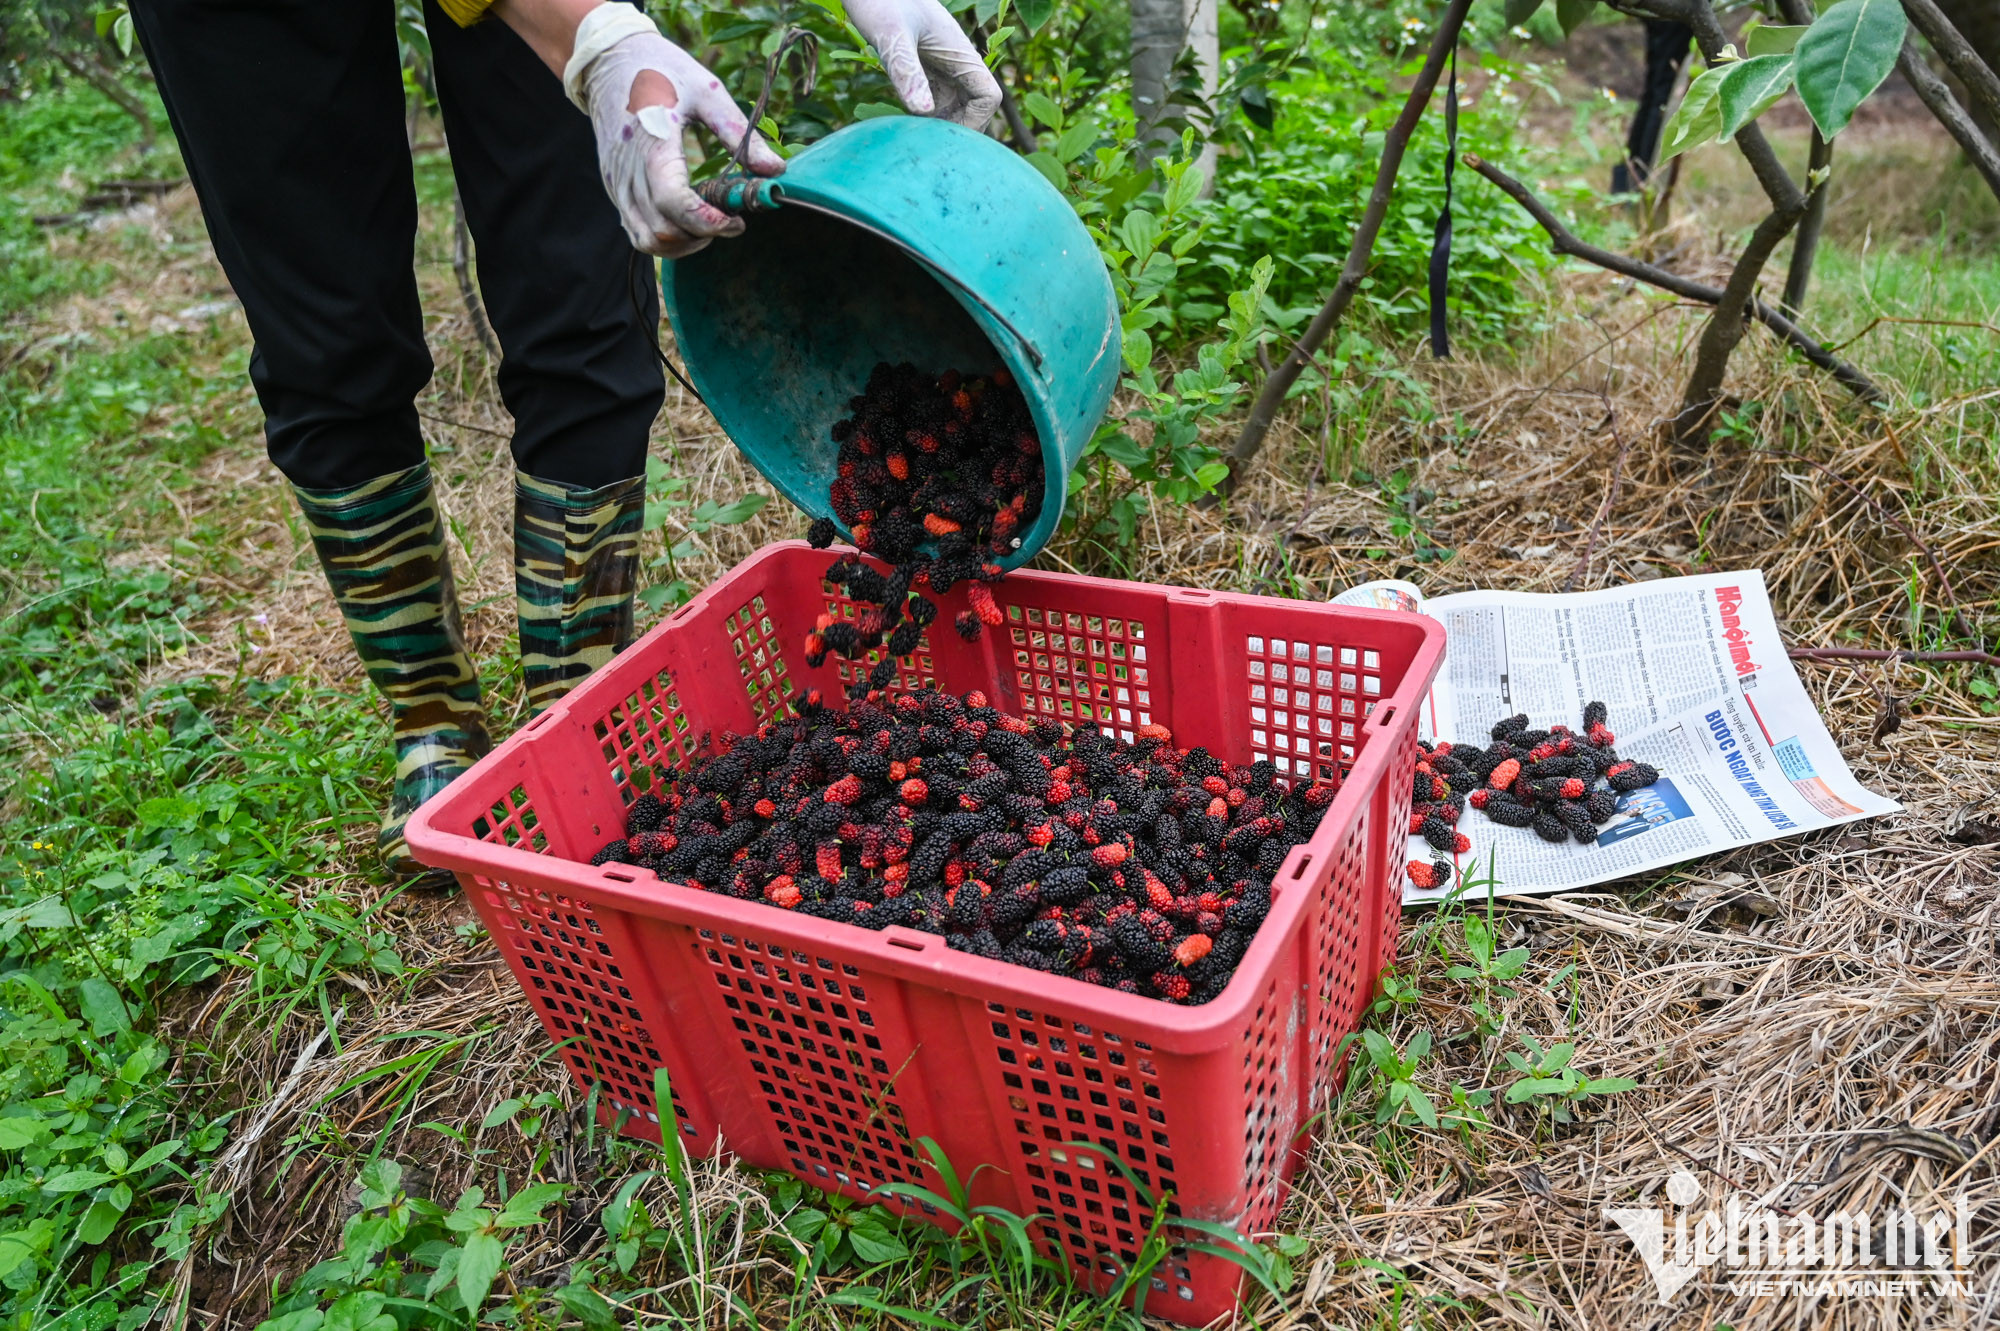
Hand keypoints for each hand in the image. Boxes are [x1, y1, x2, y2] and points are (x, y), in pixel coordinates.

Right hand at [563, 3, 783, 257]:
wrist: (610, 62)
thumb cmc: (662, 71)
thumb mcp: (707, 92)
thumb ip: (739, 134)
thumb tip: (775, 170)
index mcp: (652, 145)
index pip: (674, 203)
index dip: (708, 223)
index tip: (737, 222)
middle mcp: (629, 173)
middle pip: (664, 232)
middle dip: (703, 235)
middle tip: (730, 219)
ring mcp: (617, 185)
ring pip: (648, 241)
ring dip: (684, 244)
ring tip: (710, 224)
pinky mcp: (615, 190)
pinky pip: (637, 232)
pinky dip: (666, 238)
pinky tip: (688, 220)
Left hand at [844, 0, 1001, 128]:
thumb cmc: (880, 0)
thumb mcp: (892, 35)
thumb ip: (906, 71)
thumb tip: (923, 113)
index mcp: (959, 52)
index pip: (987, 96)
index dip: (975, 122)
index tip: (945, 139)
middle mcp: (954, 62)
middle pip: (973, 108)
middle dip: (955, 131)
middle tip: (924, 149)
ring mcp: (939, 66)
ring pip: (951, 108)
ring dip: (937, 128)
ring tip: (909, 141)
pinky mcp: (921, 69)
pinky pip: (931, 101)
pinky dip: (920, 117)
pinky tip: (898, 125)